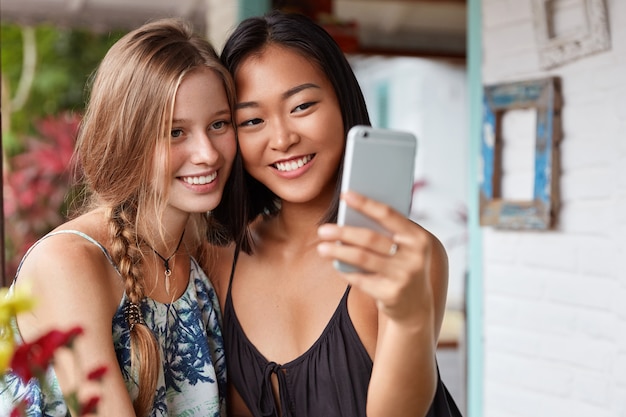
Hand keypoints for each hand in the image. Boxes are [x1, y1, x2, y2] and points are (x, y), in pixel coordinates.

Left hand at [317, 191, 434, 324]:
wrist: (416, 305)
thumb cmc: (403, 266)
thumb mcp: (404, 247)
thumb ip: (386, 232)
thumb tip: (349, 216)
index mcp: (418, 238)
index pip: (388, 214)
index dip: (365, 203)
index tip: (344, 194)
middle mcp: (414, 257)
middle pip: (370, 238)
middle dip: (344, 233)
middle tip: (323, 229)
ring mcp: (403, 277)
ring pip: (362, 258)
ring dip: (338, 252)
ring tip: (322, 248)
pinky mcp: (391, 295)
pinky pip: (360, 279)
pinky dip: (345, 270)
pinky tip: (335, 264)